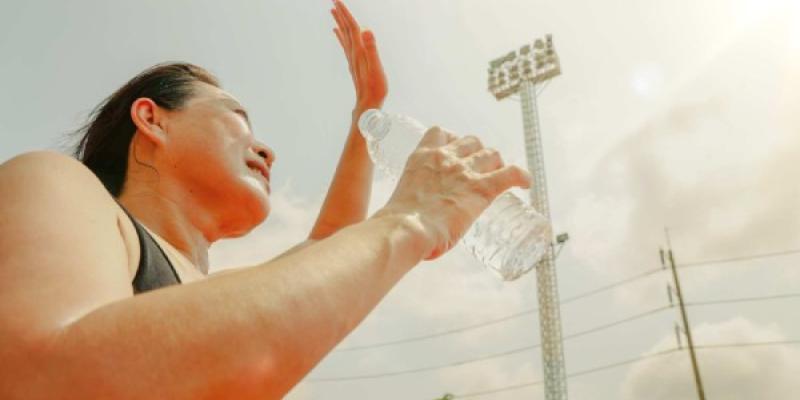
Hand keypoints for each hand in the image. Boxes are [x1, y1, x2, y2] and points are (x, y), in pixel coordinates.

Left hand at [330, 0, 387, 111]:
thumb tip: (366, 30)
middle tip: (333, 0)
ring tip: (332, 11)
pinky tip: (337, 32)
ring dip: (339, 22)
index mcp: (359, 50)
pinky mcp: (354, 63)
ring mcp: (352, 58)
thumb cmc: (374, 88)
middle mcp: (353, 52)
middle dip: (340, 13)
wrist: (368, 104)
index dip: (345, 12)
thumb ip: (371, 48)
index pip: (351, 27)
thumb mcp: (376, 67)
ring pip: (344, 35)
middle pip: (345, 28)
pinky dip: (341, 35)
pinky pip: (346, 44)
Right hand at [376, 128, 531, 259]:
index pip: (440, 133)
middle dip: (477, 152)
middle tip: (480, 170)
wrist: (406, 229)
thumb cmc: (398, 225)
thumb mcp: (401, 201)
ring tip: (499, 177)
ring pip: (491, 154)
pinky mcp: (481, 189)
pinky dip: (521, 176)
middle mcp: (444, 158)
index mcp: (422, 158)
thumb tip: (415, 226)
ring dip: (497, 163)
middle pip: (471, 141)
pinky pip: (510, 174)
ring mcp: (464, 172)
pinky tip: (525, 183)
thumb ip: (412, 204)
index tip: (455, 151)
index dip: (452, 140)